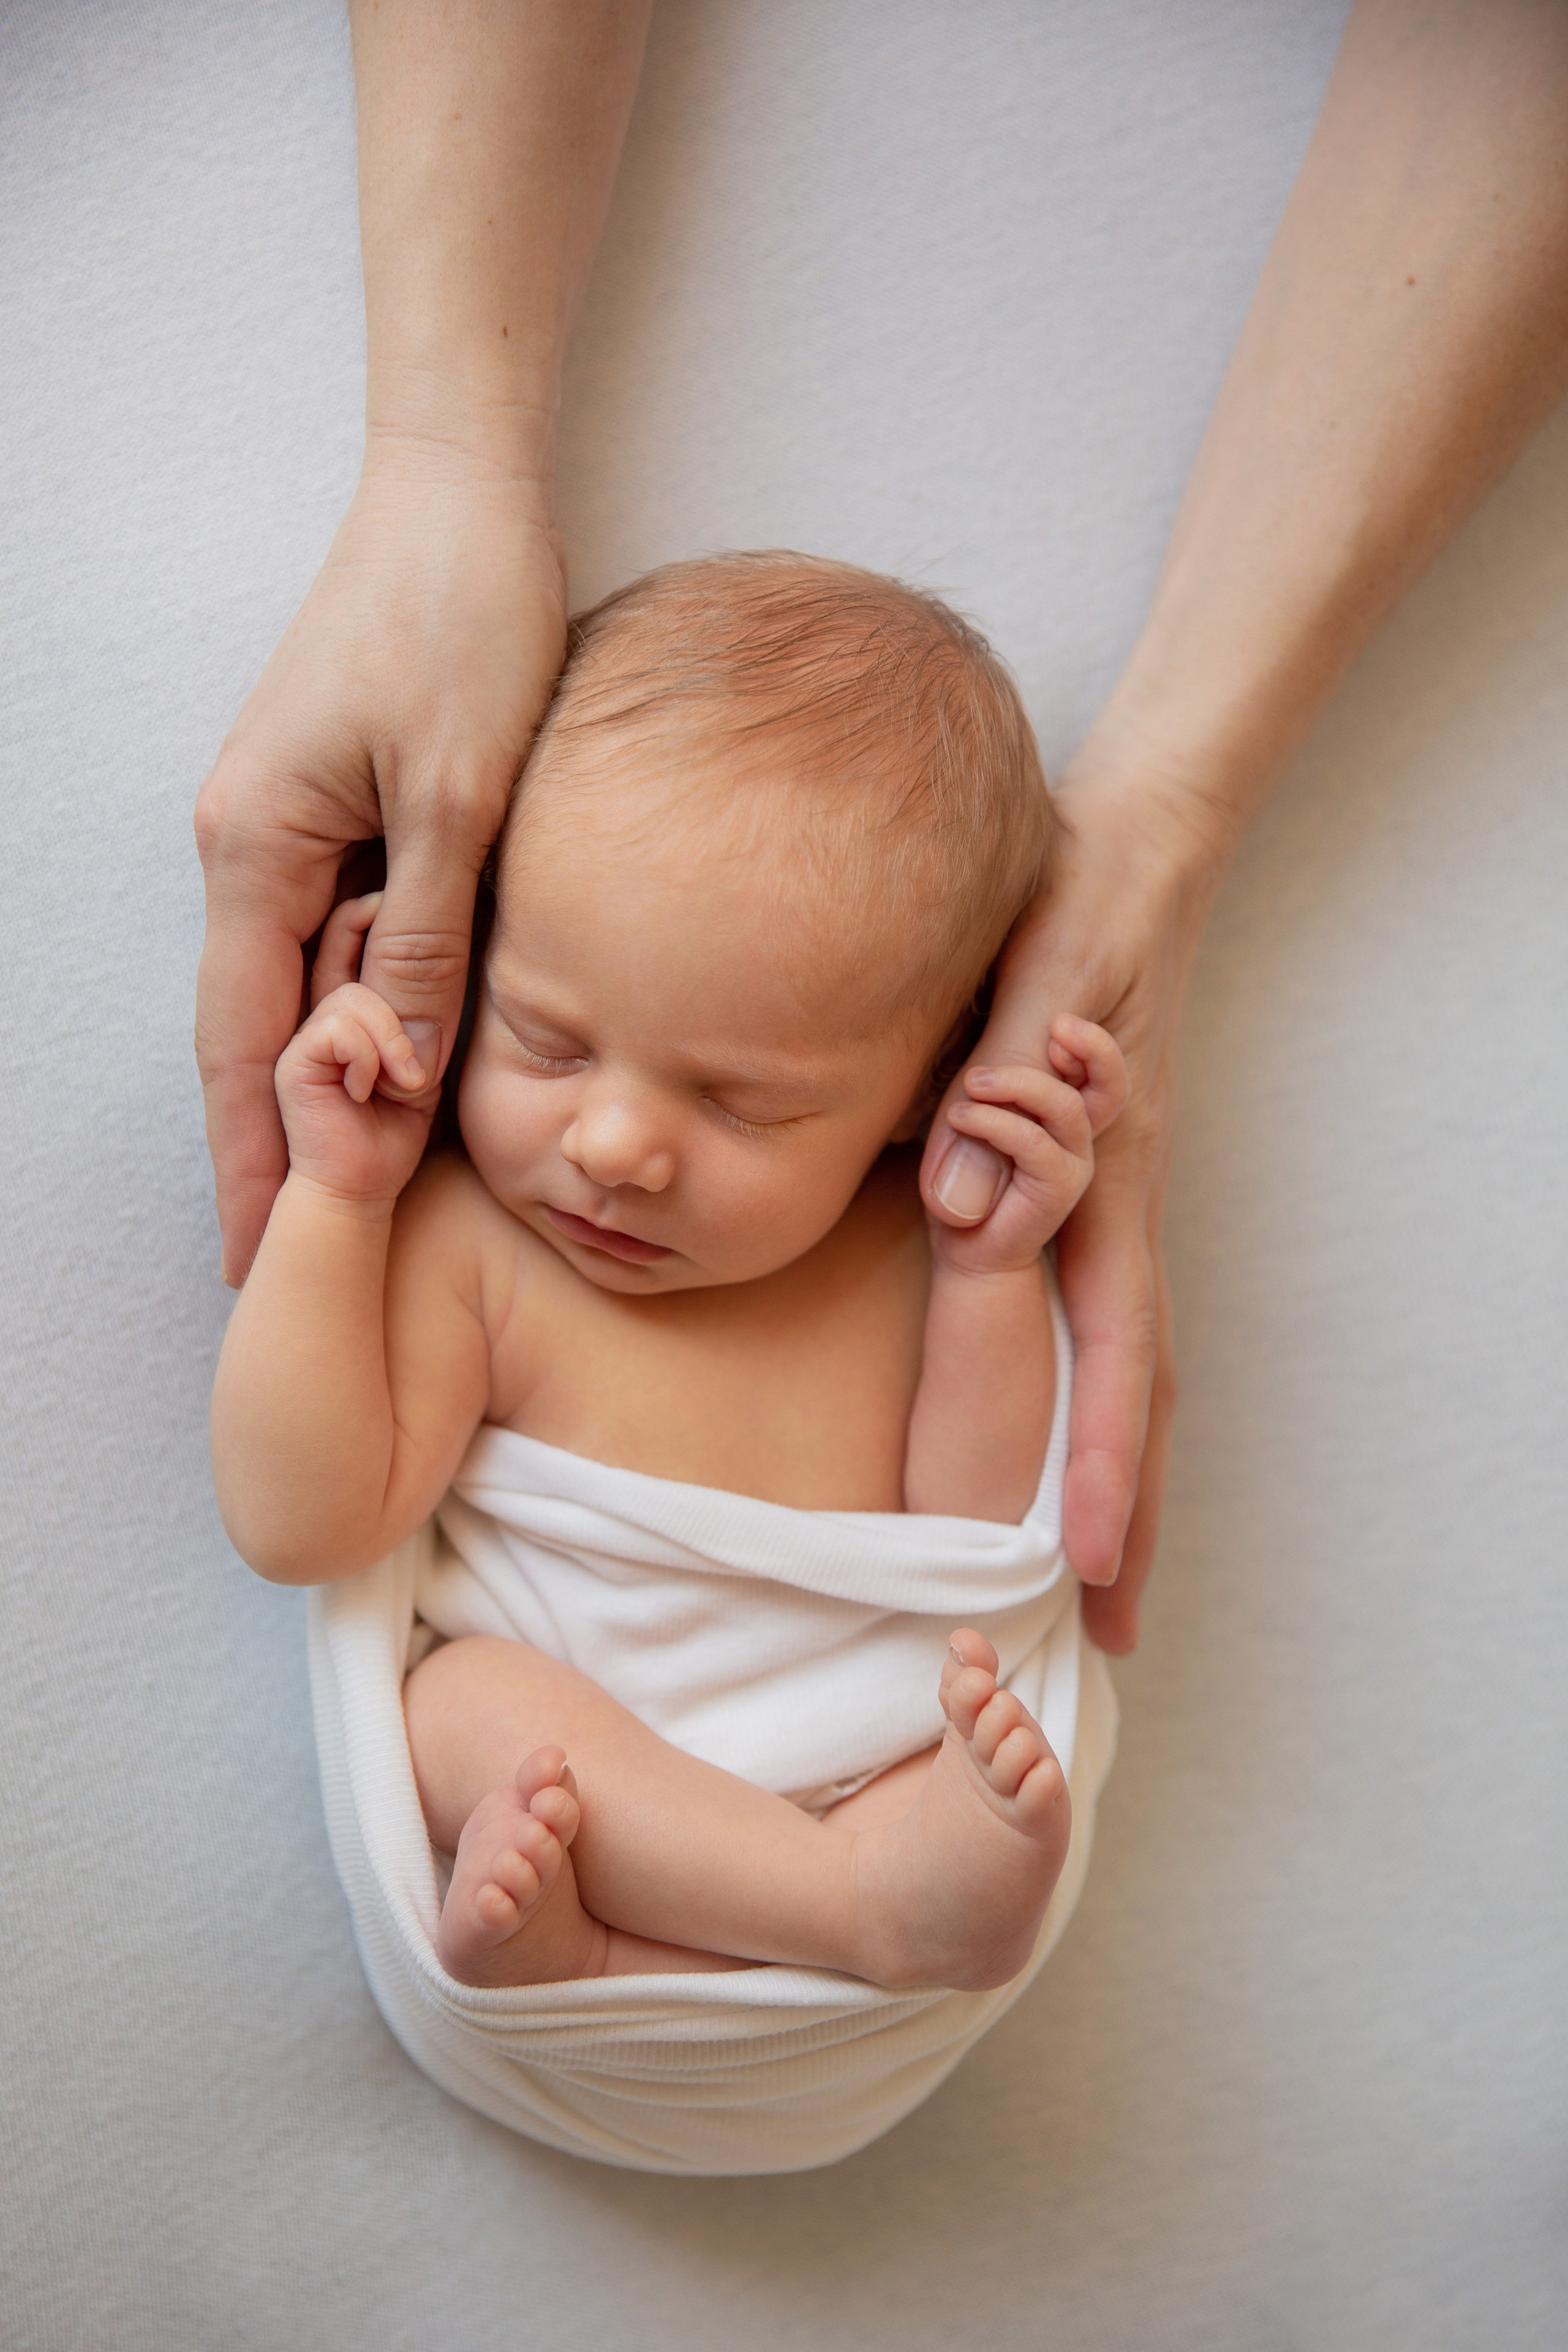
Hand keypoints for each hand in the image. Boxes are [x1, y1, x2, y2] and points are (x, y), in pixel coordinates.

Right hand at [194, 448, 565, 1282]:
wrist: (462, 494)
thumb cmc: (460, 619)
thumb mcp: (460, 796)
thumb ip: (430, 937)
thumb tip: (399, 1069)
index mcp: (256, 848)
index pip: (241, 1042)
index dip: (250, 1159)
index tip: (255, 1263)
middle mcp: (253, 846)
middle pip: (257, 1027)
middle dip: (280, 1142)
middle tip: (302, 1264)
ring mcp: (293, 825)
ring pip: (304, 986)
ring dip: (327, 1082)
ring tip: (350, 1196)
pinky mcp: (342, 805)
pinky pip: (344, 933)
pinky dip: (367, 1006)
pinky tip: (395, 1067)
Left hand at [921, 738, 1223, 1650]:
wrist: (1124, 865)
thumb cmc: (1070, 926)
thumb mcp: (1026, 1001)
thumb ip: (996, 1095)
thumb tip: (958, 1200)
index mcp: (1107, 1191)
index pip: (1115, 1354)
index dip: (1101, 1463)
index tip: (1084, 1560)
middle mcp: (1122, 1217)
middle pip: (1141, 1393)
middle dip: (1131, 1514)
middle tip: (1113, 1631)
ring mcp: (1117, 1209)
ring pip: (1131, 1366)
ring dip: (1123, 1473)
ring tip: (1104, 1573)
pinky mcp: (1098, 1191)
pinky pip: (1109, 1317)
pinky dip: (1105, 1395)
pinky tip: (1082, 1435)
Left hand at [929, 1020, 1127, 1278]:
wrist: (967, 1250)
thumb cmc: (965, 1174)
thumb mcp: (972, 1112)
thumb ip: (989, 1080)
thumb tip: (984, 1038)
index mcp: (1065, 1109)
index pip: (1101, 1064)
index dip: (1091, 1038)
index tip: (1055, 1019)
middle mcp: (1079, 1133)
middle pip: (1109, 1080)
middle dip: (1090, 1045)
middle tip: (1053, 1023)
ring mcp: (1074, 1162)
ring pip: (1064, 1106)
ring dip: (1016, 1083)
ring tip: (972, 1082)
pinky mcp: (1057, 1190)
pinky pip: (1033, 1143)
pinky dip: (993, 1122)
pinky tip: (959, 1117)